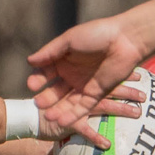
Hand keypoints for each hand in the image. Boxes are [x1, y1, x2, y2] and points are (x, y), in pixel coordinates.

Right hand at [27, 17, 148, 143]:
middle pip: (55, 90)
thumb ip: (50, 52)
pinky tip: (61, 121)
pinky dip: (72, 115)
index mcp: (63, 60)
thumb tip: (29, 61)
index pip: (46, 72)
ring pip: (67, 101)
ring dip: (57, 110)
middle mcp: (71, 74)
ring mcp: (84, 85)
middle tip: (38, 104)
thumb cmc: (97, 34)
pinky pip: (82, 107)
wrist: (125, 39)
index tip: (32, 85)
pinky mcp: (96, 94)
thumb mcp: (69, 40)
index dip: (38, 79)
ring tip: (47, 116)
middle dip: (46, 98)